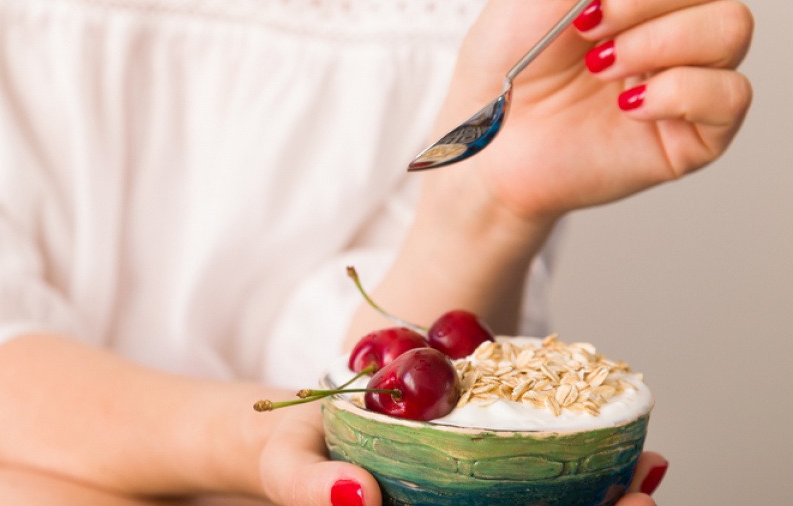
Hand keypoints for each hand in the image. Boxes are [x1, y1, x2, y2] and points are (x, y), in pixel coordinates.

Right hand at [256, 403, 667, 505]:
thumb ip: (309, 489)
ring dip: (600, 502)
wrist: (291, 436)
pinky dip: (581, 473)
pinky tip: (620, 453)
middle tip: (644, 493)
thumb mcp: (288, 469)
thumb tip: (359, 498)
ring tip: (647, 470)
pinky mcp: (473, 481)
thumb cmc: (292, 457)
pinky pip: (535, 484)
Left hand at [425, 0, 752, 223]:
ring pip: (731, 30)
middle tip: (590, 34)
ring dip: (661, 42)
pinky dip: (679, 91)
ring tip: (602, 67)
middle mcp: (675, 29)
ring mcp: (689, 79)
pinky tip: (629, 104)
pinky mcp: (695, 134)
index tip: (588, 1)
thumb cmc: (507, 65)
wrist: (489, 136)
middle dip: (646, 2)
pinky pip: (731, 95)